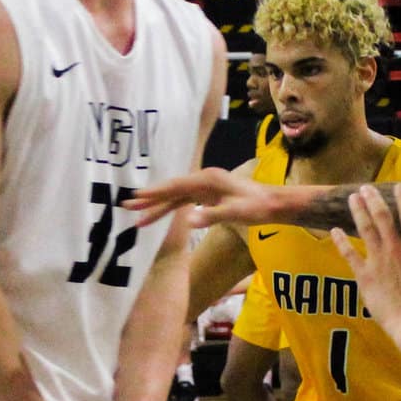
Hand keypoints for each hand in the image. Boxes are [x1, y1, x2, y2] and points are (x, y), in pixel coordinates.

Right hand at [128, 167, 294, 228]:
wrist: (274, 204)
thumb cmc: (257, 208)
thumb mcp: (236, 213)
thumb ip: (211, 216)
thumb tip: (188, 220)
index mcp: (208, 180)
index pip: (176, 186)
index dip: (155, 193)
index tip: (136, 197)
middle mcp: (204, 180)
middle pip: (171, 190)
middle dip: (149, 199)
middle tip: (126, 204)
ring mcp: (206, 187)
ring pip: (175, 197)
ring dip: (157, 206)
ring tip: (137, 217)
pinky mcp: (208, 195)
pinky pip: (183, 201)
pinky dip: (170, 209)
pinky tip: (159, 216)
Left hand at [329, 183, 400, 330]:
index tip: (399, 187)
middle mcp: (395, 249)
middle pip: (382, 216)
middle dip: (373, 199)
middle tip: (366, 188)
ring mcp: (378, 261)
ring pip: (365, 229)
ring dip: (358, 212)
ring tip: (352, 198)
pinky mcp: (364, 276)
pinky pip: (349, 254)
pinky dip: (341, 241)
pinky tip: (333, 230)